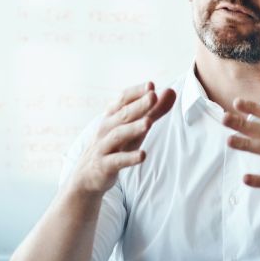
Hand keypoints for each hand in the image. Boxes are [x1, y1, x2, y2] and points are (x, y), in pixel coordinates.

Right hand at [70, 82, 175, 197]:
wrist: (87, 175)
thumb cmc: (115, 146)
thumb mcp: (135, 128)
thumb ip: (154, 111)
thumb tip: (172, 92)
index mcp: (112, 116)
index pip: (123, 100)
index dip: (136, 92)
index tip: (150, 85)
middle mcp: (106, 128)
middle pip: (122, 114)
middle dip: (138, 105)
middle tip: (153, 96)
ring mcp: (104, 147)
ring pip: (118, 135)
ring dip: (133, 128)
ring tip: (149, 122)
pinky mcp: (105, 165)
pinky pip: (117, 160)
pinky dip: (129, 157)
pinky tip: (143, 155)